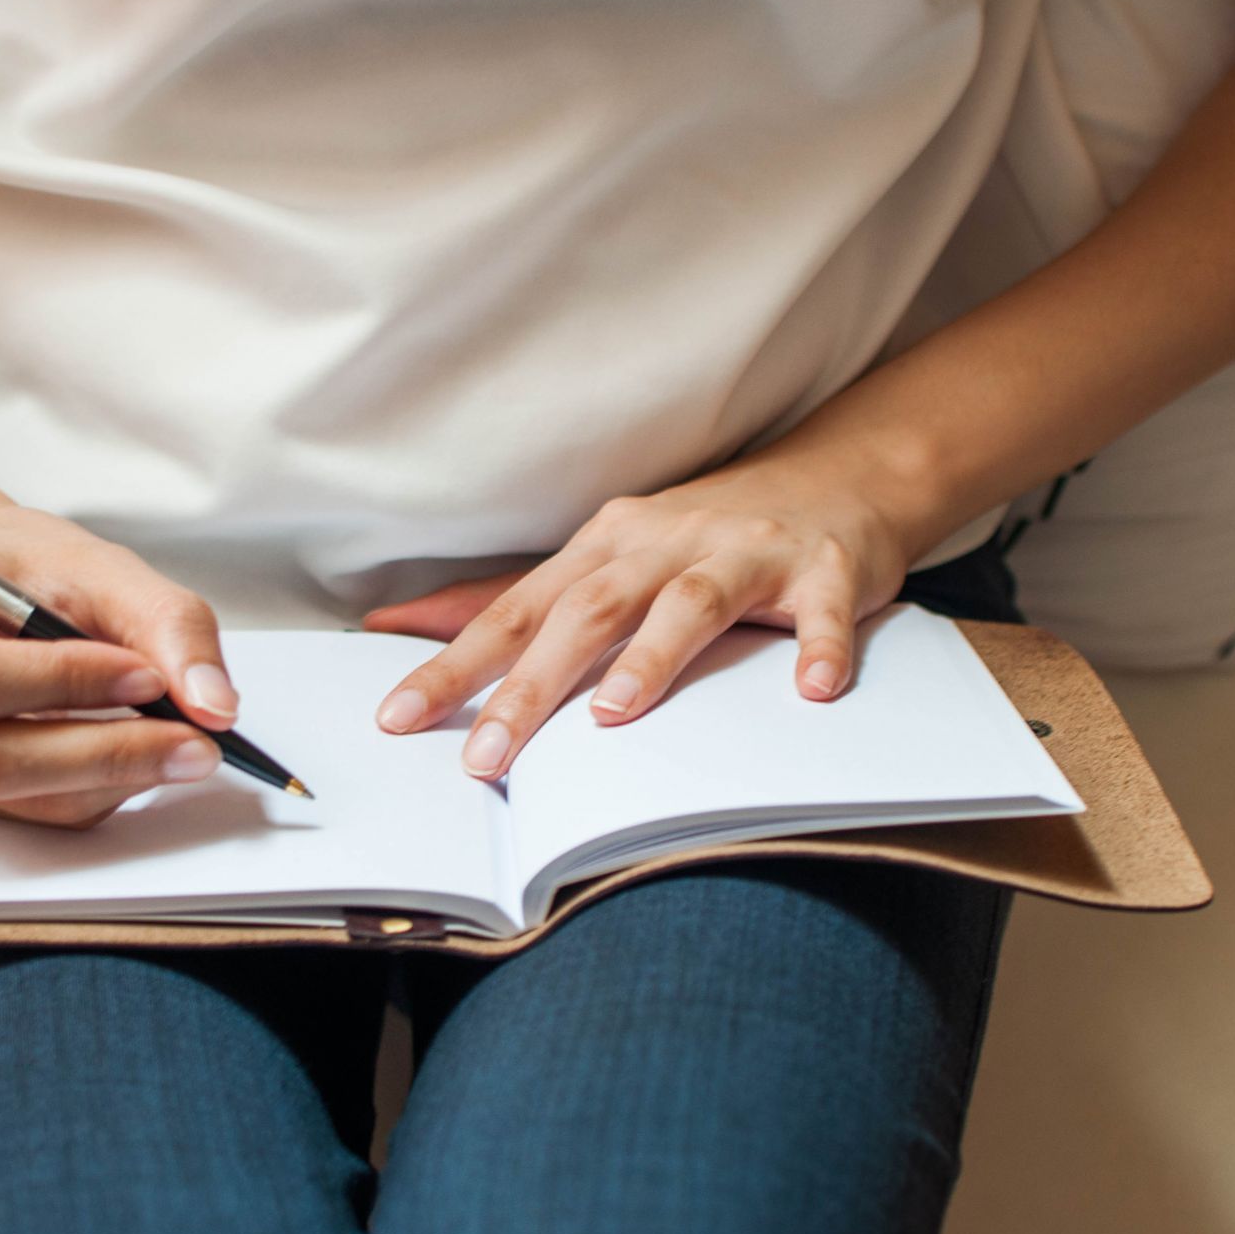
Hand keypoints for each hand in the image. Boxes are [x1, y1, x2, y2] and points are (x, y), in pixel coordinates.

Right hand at [0, 504, 242, 826]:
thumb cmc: (23, 563)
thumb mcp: (98, 562)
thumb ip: (166, 623)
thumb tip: (214, 707)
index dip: (65, 686)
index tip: (150, 677)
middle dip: (101, 756)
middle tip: (194, 744)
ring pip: (3, 799)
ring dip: (103, 783)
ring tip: (174, 749)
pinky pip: (15, 812)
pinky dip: (85, 793)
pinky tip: (129, 759)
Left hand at [362, 462, 913, 779]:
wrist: (839, 476)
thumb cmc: (703, 533)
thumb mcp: (603, 553)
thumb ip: (510, 598)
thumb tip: (395, 623)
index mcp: (605, 546)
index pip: (515, 611)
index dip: (453, 664)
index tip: (397, 719)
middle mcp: (667, 543)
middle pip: (589, 611)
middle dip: (531, 686)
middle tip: (487, 757)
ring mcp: (748, 552)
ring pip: (690, 603)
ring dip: (652, 658)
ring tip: (613, 714)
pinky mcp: (825, 570)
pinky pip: (822, 612)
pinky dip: (818, 647)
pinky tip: (813, 689)